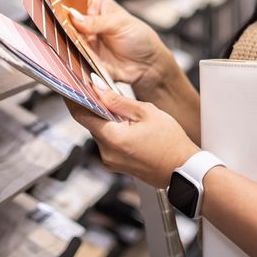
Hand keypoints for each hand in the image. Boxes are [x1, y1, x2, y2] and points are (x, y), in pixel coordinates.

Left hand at [67, 76, 199, 188]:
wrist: (185, 170)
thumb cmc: (171, 144)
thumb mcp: (146, 113)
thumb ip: (118, 100)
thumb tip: (97, 88)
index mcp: (112, 138)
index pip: (80, 115)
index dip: (73, 98)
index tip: (71, 86)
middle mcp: (107, 153)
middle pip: (91, 123)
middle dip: (95, 107)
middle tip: (102, 91)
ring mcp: (112, 161)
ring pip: (101, 132)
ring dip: (106, 119)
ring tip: (123, 109)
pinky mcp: (118, 165)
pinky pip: (109, 143)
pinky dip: (114, 131)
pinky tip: (129, 125)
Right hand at [68, 0, 175, 91]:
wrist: (149, 65)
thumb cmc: (140, 37)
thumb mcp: (120, 23)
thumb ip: (96, 22)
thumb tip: (74, 17)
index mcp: (95, 6)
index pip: (74, 1)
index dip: (64, 5)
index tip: (56, 9)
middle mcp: (86, 23)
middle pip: (67, 23)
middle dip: (64, 28)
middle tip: (65, 31)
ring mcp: (84, 42)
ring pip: (68, 42)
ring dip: (68, 45)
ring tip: (73, 47)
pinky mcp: (85, 60)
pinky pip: (76, 60)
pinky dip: (75, 61)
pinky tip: (78, 61)